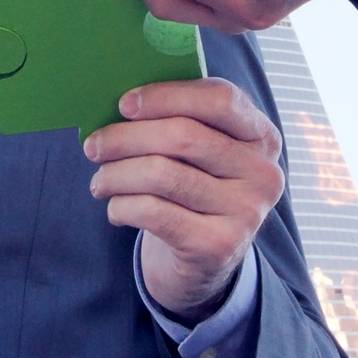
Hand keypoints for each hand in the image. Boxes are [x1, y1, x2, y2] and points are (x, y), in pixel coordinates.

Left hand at [84, 77, 284, 322]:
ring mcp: (245, 212)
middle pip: (184, 136)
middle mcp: (263, 173)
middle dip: (127, 137)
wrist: (205, 261)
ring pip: (163, 175)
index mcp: (262, 136)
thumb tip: (125, 102)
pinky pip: (155, 212)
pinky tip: (116, 208)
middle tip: (94, 145)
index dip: (168, 96)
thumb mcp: (202, 153)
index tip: (125, 104)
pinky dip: (124, 206)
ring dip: (117, 174)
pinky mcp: (218, 246)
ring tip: (99, 180)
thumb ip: (182, 120)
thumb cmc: (195, 188)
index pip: (220, 98)